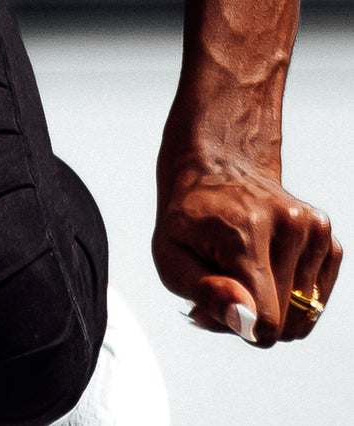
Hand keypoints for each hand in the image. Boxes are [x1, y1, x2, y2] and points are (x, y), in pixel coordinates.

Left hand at [154, 142, 339, 345]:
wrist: (216, 167)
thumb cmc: (189, 220)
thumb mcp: (170, 256)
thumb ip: (206, 294)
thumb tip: (246, 322)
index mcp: (246, 230)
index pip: (267, 320)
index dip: (242, 328)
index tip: (219, 307)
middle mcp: (288, 224)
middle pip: (286, 324)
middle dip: (254, 319)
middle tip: (226, 286)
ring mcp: (312, 228)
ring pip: (304, 315)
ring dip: (274, 310)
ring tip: (244, 276)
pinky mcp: (325, 236)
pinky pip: (317, 301)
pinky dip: (292, 299)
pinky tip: (267, 270)